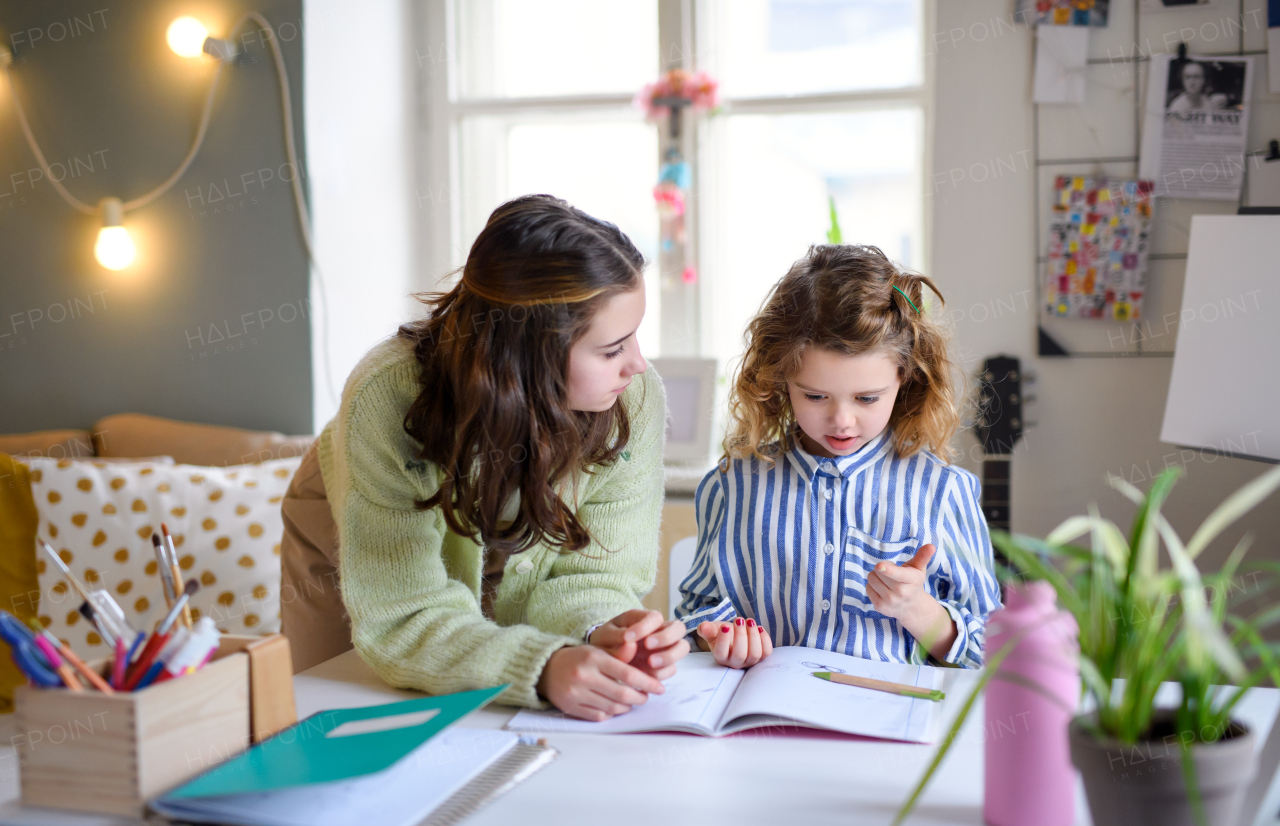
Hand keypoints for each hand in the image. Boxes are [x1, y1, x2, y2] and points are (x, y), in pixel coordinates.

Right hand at [537, 644, 666, 721]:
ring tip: (632, 701)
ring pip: (612, 708)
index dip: (647, 683)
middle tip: (646, 697)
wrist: (546, 669)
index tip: (659, 688)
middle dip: (640, 698)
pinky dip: (611, 714)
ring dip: (627, 707)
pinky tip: (615, 707)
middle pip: (622, 694)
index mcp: (593, 658)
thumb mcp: (598, 650)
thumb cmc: (578, 658)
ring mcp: (576, 694)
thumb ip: (619, 653)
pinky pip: (599, 716)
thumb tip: (639, 651)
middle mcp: (584, 676)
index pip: (628, 674)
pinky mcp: (571, 708)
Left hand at [589, 609, 690, 679]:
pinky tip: (646, 676)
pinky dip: (662, 673)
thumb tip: (631, 644)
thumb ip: (615, 639)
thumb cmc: (604, 642)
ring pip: (682, 648)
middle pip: (678, 628)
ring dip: (669, 657)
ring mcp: (663, 648)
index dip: (645, 626)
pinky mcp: (663, 665)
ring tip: (650, 663)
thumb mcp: (604, 637)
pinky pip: (672, 668)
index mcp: (643, 618)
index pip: (655, 617)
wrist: (601, 660)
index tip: (628, 638)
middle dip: (666, 638)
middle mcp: (658, 631)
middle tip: (648, 646)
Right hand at [695, 617, 771, 668]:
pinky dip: (765, 639)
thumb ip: (707, 629)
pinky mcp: (761, 657)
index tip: (725, 626)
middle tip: (739, 619)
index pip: (721, 653)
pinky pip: (766, 652)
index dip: (723, 640)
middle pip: (740, 654)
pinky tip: (759, 628)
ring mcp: (749, 661)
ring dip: (753, 636)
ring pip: (754, 654)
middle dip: (741, 635)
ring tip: (749, 621)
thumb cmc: (721, 633)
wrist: (733, 635)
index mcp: (721, 657)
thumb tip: (703, 627)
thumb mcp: (712, 630)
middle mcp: (735, 662)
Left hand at [866, 543, 956, 659]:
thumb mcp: (919, 568)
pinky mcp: (880, 607)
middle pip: (879, 571)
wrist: (912, 608)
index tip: (879, 565)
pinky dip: (873, 586)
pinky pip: (868, 588)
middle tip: (892, 573)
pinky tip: (883, 590)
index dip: (888, 569)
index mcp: (912, 580)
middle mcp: (901, 593)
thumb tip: (931, 546)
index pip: (898, 574)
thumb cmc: (913, 582)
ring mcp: (890, 601)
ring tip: (887, 581)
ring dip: (877, 576)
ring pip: (871, 578)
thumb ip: (923, 556)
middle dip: (882, 568)